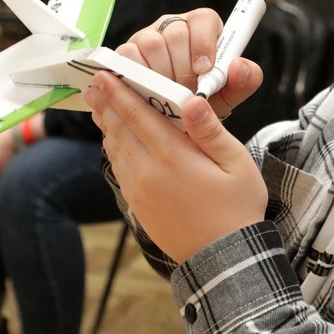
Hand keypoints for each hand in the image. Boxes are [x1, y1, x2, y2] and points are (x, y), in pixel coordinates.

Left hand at [86, 70, 267, 263]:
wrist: (225, 259)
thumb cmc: (238, 208)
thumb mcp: (237, 164)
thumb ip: (211, 131)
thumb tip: (192, 101)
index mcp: (173, 157)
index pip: (139, 115)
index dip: (121, 93)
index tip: (106, 74)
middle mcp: (148, 172)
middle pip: (120, 129)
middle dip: (107, 104)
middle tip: (95, 83)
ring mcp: (140, 191)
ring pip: (116, 150)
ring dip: (107, 125)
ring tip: (99, 106)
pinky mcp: (138, 206)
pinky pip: (119, 170)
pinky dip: (114, 149)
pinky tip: (114, 141)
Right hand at [114, 9, 263, 117]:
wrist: (176, 119)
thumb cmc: (205, 100)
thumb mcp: (229, 93)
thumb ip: (244, 80)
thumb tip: (240, 66)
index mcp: (202, 28)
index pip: (204, 19)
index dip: (204, 43)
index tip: (204, 69)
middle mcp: (174, 26)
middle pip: (177, 33)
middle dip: (183, 68)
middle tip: (187, 92)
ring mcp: (148, 36)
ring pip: (152, 43)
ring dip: (162, 74)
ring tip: (170, 95)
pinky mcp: (126, 51)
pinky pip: (128, 55)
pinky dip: (139, 76)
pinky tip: (148, 93)